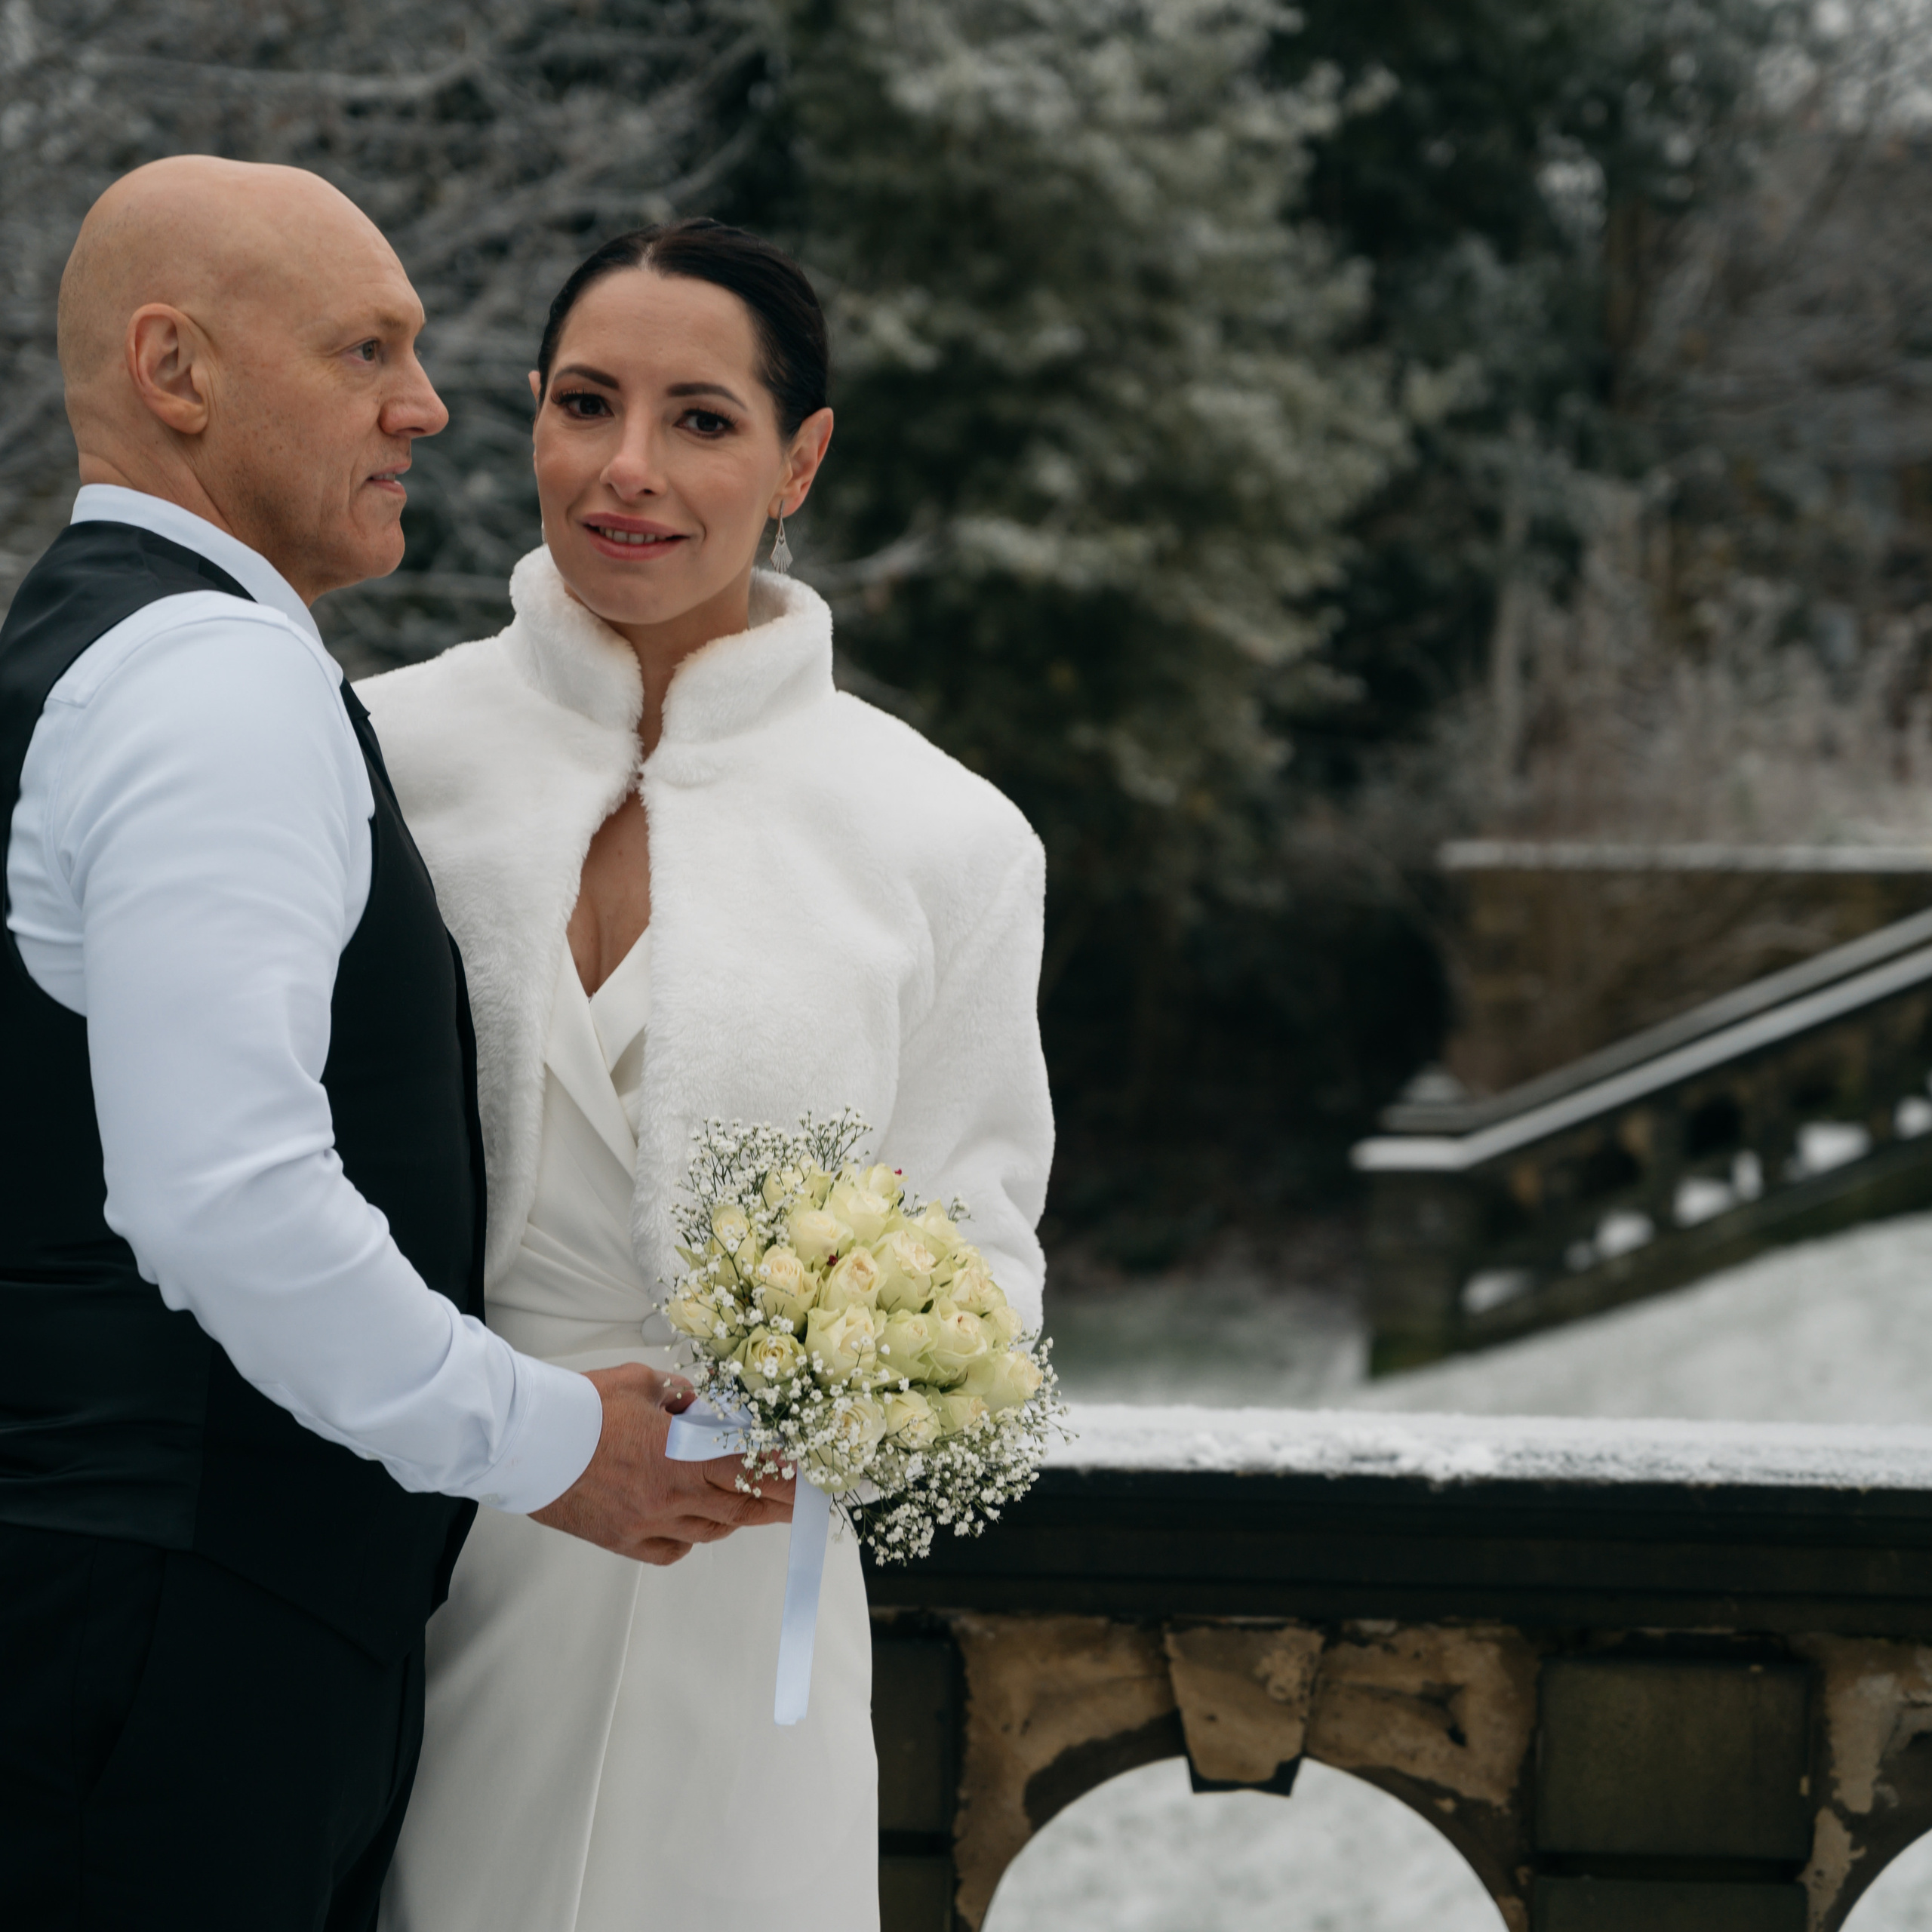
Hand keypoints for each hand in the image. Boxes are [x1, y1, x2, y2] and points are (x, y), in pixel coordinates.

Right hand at [530, 1363, 793, 1564]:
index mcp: (681, 1454)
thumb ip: (679, 1395)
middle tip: (799, 1502)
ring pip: (709, 1529)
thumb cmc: (580, 1407)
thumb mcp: (641, 1384)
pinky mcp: (622, 1540)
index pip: (749, 1467)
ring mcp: (647, 1523)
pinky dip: (689, 1539)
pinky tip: (693, 1526)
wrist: (526, 1441)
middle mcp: (671, 1495)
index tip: (806, 1476)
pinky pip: (671, 1550)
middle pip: (739, 1506)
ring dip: (736, 1518)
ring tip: (756, 1509)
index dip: (783, 1474)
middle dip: (775, 1503)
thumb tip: (698, 1404)